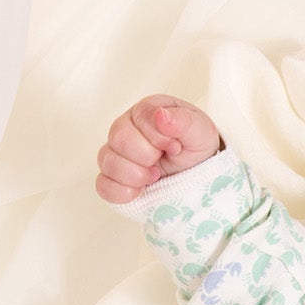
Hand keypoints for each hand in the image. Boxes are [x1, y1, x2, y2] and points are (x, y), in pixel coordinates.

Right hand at [95, 95, 222, 203]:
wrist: (201, 173)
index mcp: (146, 112)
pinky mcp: (115, 179)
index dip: (158, 137)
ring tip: (155, 176)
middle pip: (119, 139)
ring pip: (107, 162)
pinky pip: (103, 186)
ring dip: (135, 175)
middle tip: (163, 160)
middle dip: (146, 156)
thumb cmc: (196, 147)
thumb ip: (182, 121)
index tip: (175, 146)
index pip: (139, 118)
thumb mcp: (200, 131)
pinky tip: (140, 190)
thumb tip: (162, 116)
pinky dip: (122, 192)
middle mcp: (127, 129)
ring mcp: (118, 154)